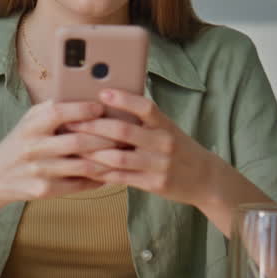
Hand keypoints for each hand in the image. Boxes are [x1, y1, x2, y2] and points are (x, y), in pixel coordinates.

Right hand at [0, 100, 120, 203]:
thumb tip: (85, 96)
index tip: (100, 107)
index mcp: (30, 127)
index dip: (82, 110)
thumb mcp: (28, 121)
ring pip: (83, 166)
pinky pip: (79, 184)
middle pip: (77, 142)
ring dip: (107, 160)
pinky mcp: (45, 190)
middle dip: (105, 138)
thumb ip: (51, 109)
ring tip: (123, 153)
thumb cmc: (20, 142)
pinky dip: (98, 179)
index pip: (58, 113)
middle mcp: (33, 148)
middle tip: (125, 134)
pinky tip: (109, 172)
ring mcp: (40, 171)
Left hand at [67, 88, 218, 206]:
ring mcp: (159, 165)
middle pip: (123, 132)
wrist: (206, 179)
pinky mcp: (154, 185)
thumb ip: (143, 120)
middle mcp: (163, 143)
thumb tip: (108, 101)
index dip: (123, 99)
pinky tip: (85, 167)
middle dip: (93, 126)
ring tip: (72, 145)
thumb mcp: (167, 129)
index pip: (145, 107)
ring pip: (118, 158)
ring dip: (91, 152)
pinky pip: (121, 178)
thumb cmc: (178, 148)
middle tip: (71, 122)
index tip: (101, 92)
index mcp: (166, 125)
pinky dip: (101, 173)